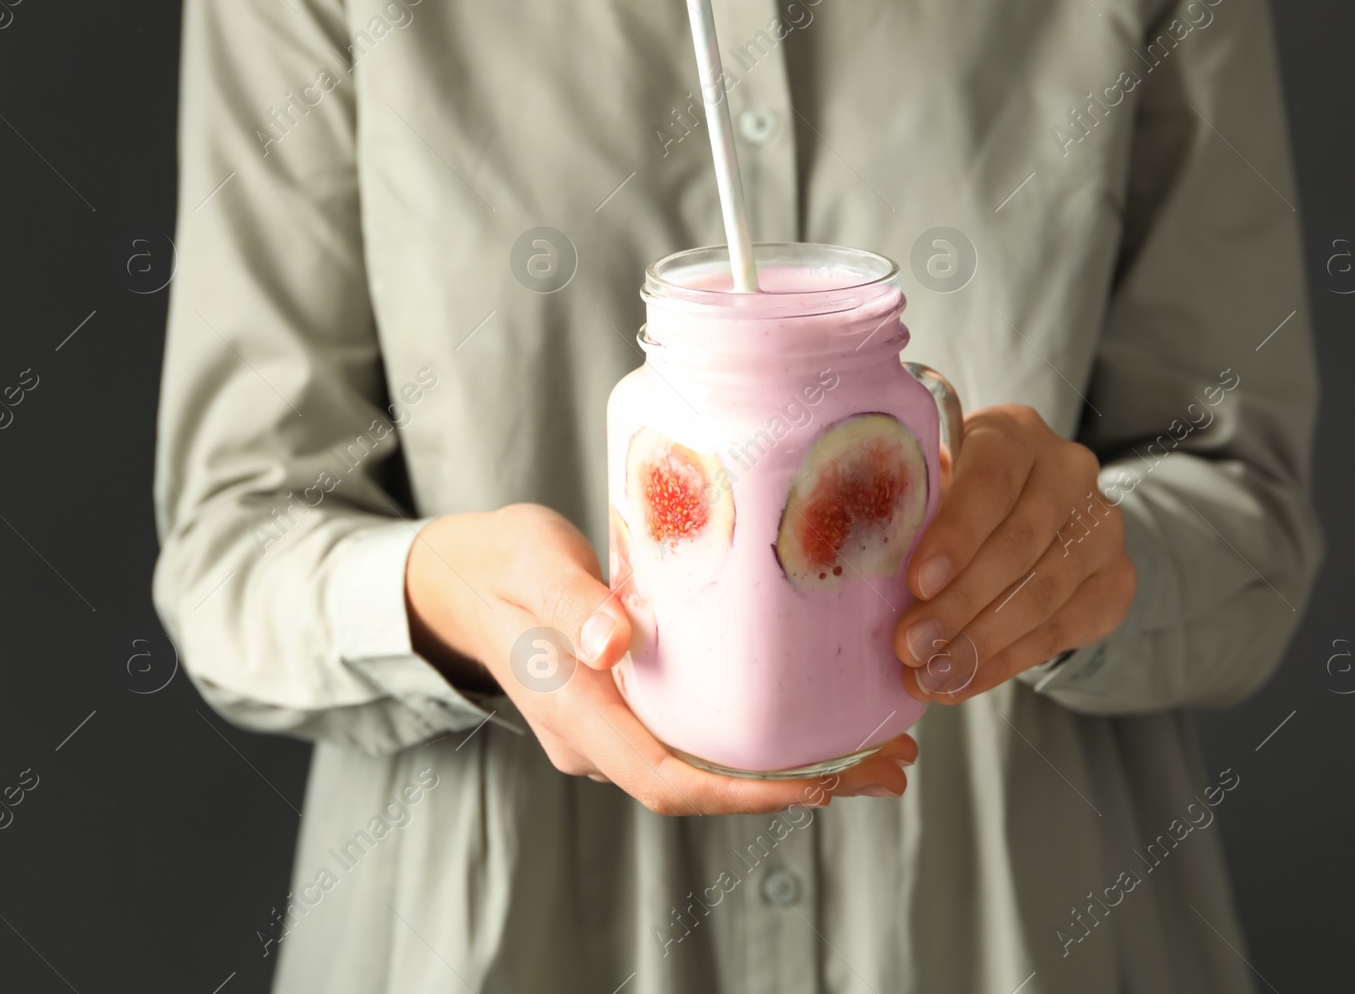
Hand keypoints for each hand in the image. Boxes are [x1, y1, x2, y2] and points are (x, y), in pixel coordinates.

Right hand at [406, 504, 915, 813]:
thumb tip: (615, 644)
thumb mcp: (532, 565)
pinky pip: (708, 739)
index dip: (748, 790)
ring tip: (881, 748)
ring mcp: (620, 731)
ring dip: (796, 767)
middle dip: (801, 786)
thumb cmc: (500, 564)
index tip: (824, 781)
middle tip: (890, 765)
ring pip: (713, 769)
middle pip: (708, 788)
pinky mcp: (638, 709)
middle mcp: (602, 741)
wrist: (465, 577)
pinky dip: (767, 738)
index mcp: (576, 717)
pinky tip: (822, 716)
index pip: (668, 780)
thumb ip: (572, 602)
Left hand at [892, 405, 1136, 702]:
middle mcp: (1069, 471)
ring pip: (1042, 593)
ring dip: (979, 643)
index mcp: (1014, 433)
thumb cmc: (959, 497)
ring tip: (930, 675)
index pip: (991, 480)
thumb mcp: (934, 482)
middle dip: (958, 603)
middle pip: (1017, 543)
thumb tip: (857, 549)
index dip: (956, 535)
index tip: (917, 583)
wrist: (1038, 516)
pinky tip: (963, 681)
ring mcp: (1101, 526)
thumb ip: (910, 502)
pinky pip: (1062, 630)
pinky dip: (1007, 662)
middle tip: (911, 646)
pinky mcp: (1116, 578)